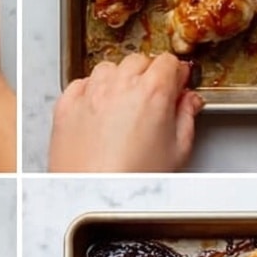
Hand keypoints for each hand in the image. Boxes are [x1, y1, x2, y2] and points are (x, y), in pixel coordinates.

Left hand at [48, 52, 201, 172]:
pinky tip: (100, 109)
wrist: (91, 195)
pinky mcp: (67, 104)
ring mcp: (90, 93)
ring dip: (119, 79)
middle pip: (138, 61)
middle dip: (148, 74)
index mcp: (152, 92)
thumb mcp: (177, 150)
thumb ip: (186, 117)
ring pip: (108, 68)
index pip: (168, 61)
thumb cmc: (132, 179)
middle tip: (152, 97)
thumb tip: (189, 102)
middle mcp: (119, 86)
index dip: (175, 73)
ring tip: (124, 103)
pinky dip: (91, 90)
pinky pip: (81, 84)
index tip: (176, 83)